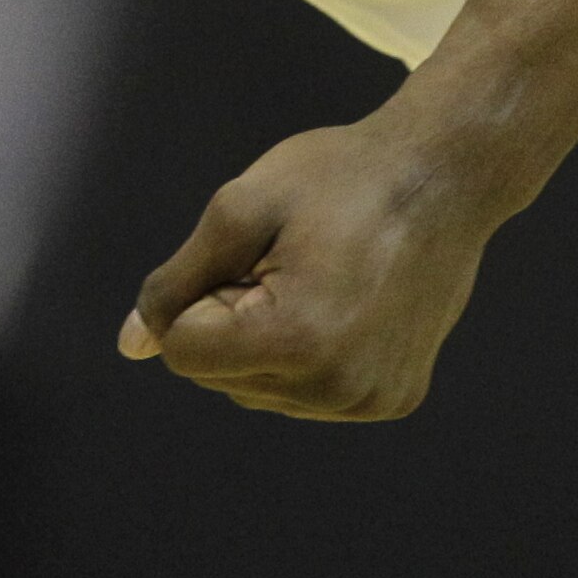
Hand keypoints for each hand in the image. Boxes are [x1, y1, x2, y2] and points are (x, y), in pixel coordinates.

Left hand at [122, 115, 505, 422]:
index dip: (198, 295)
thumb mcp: (241, 207)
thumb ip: (176, 282)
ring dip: (265, 341)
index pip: (181, 351)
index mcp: (295, 339)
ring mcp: (368, 401)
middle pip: (218, 377)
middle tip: (288, 259)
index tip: (249, 253)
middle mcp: (335, 389)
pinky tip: (343, 304)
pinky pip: (308, 395)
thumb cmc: (341, 177)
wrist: (446, 176)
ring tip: (319, 278)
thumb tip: (131, 345)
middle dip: (229, 320)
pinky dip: (306, 357)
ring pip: (258, 391)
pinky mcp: (392, 400)